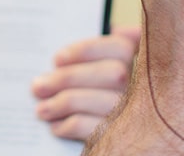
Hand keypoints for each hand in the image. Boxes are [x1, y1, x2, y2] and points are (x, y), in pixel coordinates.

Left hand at [31, 26, 139, 140]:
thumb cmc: (92, 92)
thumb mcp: (96, 68)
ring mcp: (139, 114)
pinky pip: (99, 129)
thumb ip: (95, 51)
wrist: (108, 143)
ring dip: (65, 104)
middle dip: (69, 78)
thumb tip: (84, 39)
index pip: (121, 46)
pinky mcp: (127, 138)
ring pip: (106, 102)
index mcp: (138, 62)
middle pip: (113, 74)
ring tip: (41, 109)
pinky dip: (72, 126)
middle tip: (37, 87)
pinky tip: (56, 126)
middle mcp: (146, 87)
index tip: (56, 59)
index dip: (86, 50)